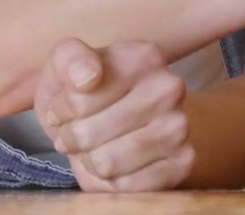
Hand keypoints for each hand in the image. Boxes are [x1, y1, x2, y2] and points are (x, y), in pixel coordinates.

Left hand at [35, 40, 193, 190]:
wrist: (127, 118)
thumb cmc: (90, 91)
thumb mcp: (66, 65)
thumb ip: (70, 59)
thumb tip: (87, 78)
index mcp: (144, 57)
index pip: (77, 100)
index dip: (61, 110)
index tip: (69, 106)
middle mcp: (169, 89)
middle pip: (87, 134)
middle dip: (73, 138)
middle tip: (80, 131)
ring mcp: (179, 127)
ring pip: (105, 163)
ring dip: (90, 161)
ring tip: (96, 147)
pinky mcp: (182, 163)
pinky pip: (124, 187)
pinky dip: (110, 182)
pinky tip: (117, 164)